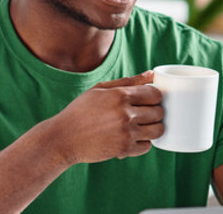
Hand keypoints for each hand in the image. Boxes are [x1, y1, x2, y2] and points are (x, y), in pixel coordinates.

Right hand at [39, 71, 163, 164]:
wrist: (63, 138)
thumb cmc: (81, 111)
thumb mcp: (100, 90)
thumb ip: (128, 81)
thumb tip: (152, 74)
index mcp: (120, 95)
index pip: (155, 94)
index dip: (154, 97)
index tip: (148, 101)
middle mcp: (125, 113)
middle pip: (158, 112)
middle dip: (154, 113)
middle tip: (144, 115)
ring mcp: (126, 132)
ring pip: (158, 130)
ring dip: (152, 129)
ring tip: (142, 127)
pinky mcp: (124, 149)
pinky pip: (147, 146)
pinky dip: (142, 143)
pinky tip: (132, 138)